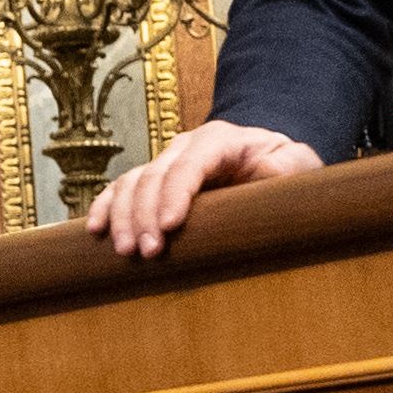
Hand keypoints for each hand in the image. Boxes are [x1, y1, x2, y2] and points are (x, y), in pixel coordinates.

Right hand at [83, 118, 324, 259]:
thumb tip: (269, 174)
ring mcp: (165, 162)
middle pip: (154, 175)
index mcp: (219, 140)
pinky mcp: (153, 182)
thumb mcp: (297, 165)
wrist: (267, 163)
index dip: (175, 193)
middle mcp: (185, 147)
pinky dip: (106, 208)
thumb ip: (288, 168)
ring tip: (126, 252)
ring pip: (131, 182)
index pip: (190, 164)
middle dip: (146, 215)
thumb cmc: (283, 168)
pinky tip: (96, 231)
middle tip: (148, 253)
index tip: (169, 227)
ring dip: (123, 217)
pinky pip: (120, 190)